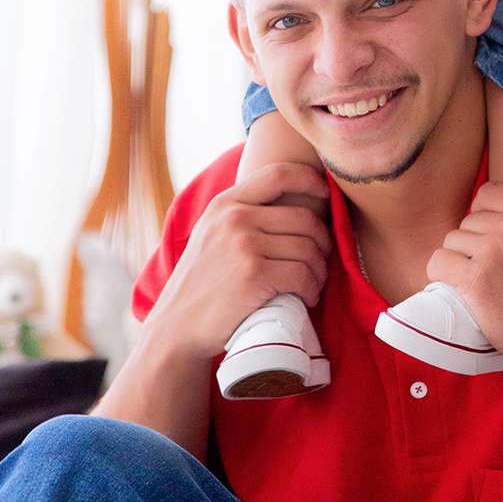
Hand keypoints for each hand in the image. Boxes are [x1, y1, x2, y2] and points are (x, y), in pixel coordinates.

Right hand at [144, 161, 331, 361]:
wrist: (177, 327)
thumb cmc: (202, 284)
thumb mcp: (211, 234)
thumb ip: (240, 214)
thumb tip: (292, 201)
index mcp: (225, 204)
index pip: (278, 174)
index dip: (310, 179)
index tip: (325, 194)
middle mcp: (234, 218)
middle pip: (305, 218)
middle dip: (322, 242)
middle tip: (319, 263)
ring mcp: (244, 245)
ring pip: (309, 248)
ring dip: (319, 270)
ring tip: (313, 284)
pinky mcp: (254, 274)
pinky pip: (303, 274)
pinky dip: (313, 288)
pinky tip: (307, 297)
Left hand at [424, 164, 502, 381]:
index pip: (488, 193)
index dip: (485, 213)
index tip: (491, 235)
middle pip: (468, 220)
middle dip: (474, 242)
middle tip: (489, 266)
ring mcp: (490, 254)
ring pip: (451, 241)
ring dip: (458, 259)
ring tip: (474, 278)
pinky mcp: (474, 282)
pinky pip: (438, 263)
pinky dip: (441, 275)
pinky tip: (456, 286)